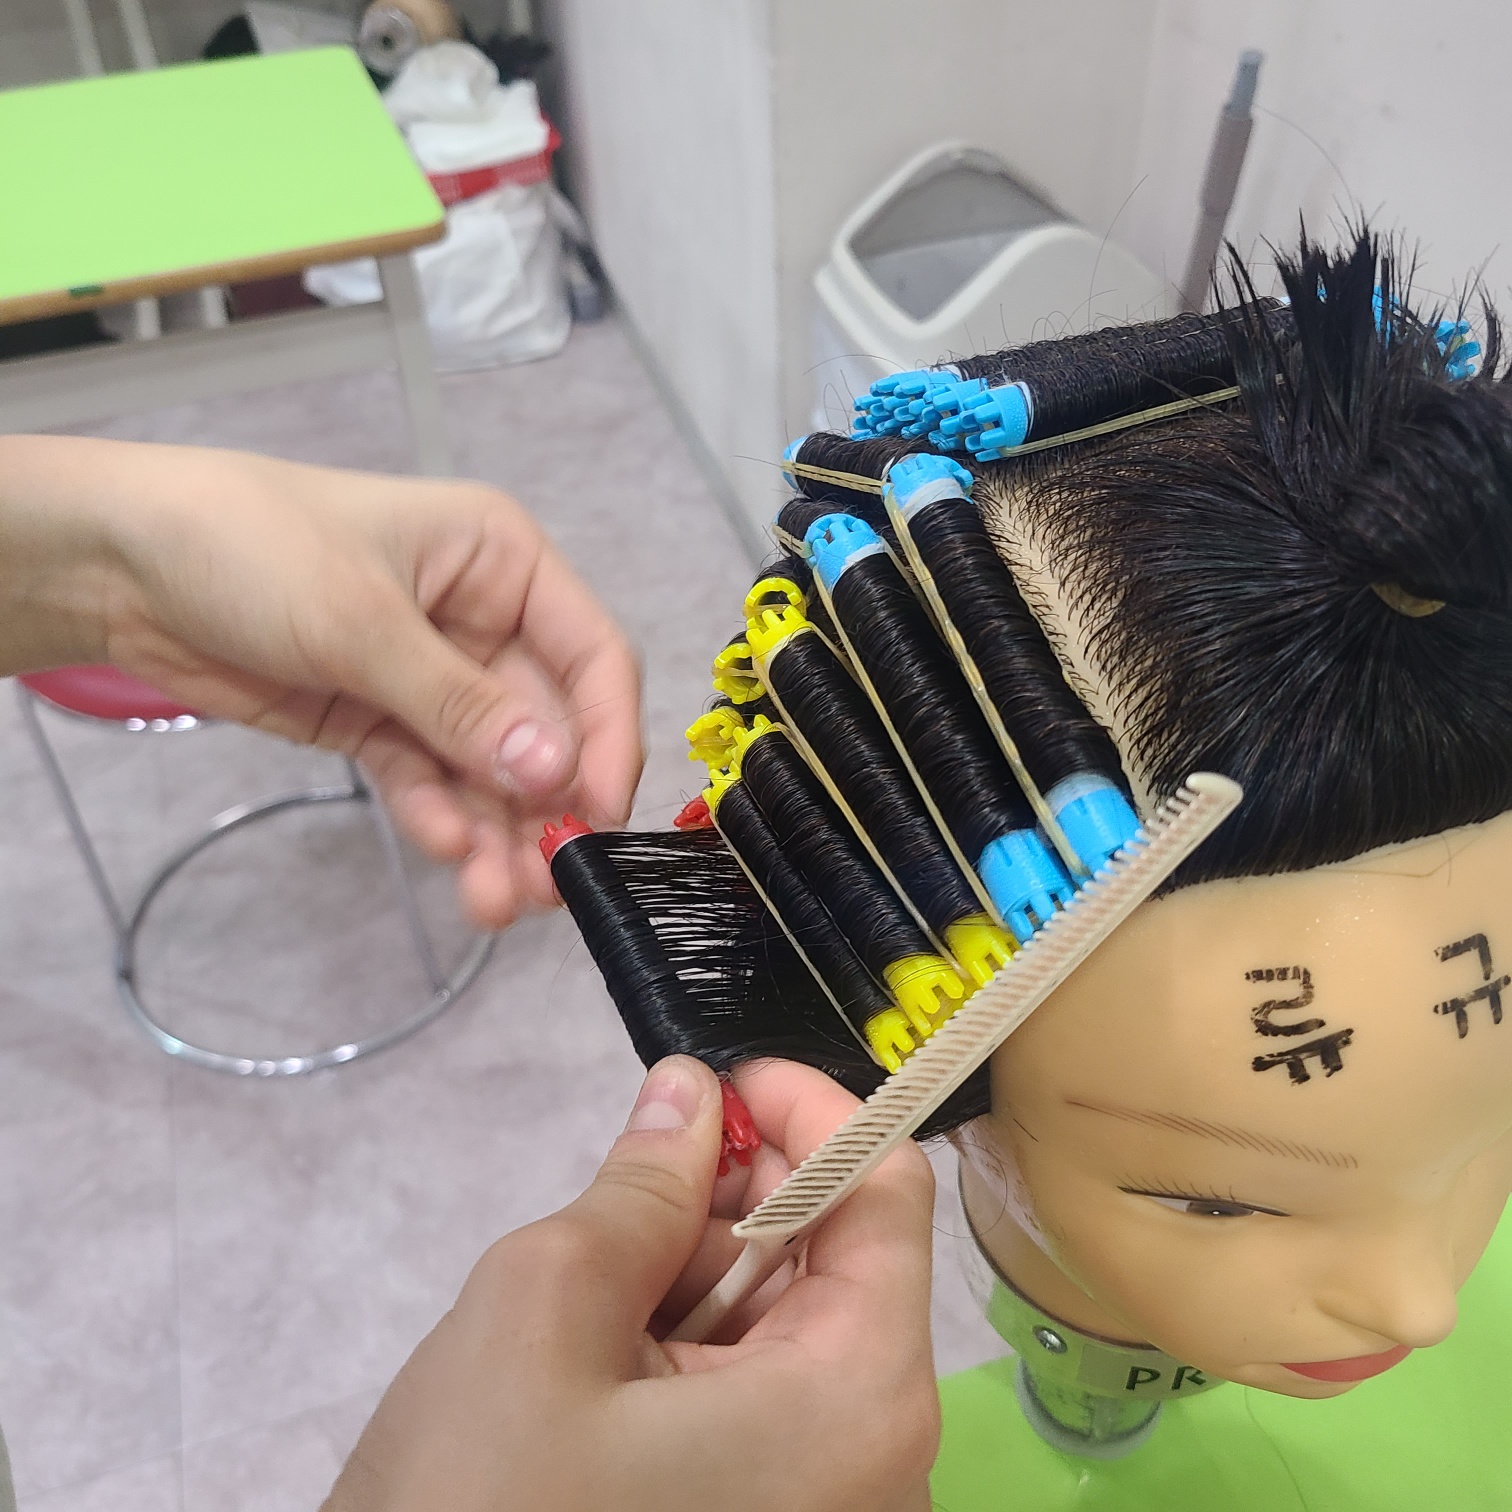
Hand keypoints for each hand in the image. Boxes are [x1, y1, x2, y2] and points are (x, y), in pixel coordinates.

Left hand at [0, 435, 640, 927]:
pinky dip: (439, 817)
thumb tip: (555, 776)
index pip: (592, 657)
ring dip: (498, 832)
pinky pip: (428, 779)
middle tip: (546, 887)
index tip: (600, 815)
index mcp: (503, 563)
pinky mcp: (380, 721)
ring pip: (490, 769)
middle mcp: (484, 620)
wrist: (116, 563)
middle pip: (545, 728)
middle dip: (546, 807)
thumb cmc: (250, 548)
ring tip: (494, 902)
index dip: (608, 737)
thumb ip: (460, 706)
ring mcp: (432, 677)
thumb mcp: (361, 622)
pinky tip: (446, 853)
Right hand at [323, 1057, 940, 1511]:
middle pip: (837, 1257)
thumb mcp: (543, 1316)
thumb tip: (689, 1093)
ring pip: (787, 1324)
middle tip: (631, 1179)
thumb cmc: (483, 1507)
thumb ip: (637, 1187)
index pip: (886, 1191)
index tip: (714, 1086)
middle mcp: (876, 1460)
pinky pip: (757, 1397)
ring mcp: (823, 1504)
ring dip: (699, 1269)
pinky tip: (603, 1350)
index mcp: (859, 1400)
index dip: (809, 1109)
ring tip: (597, 1282)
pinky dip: (687, 1343)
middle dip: (738, 1193)